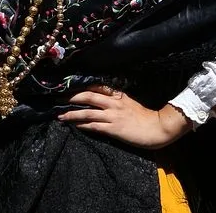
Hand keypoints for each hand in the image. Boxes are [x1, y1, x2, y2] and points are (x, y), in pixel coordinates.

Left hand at [57, 85, 192, 149]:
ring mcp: (113, 115)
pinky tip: (74, 125)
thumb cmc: (145, 117)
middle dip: (71, 97)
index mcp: (118, 95)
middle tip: (57, 98)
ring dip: (71, 113)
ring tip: (60, 115)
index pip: (96, 86)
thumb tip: (100, 99)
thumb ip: (116, 100)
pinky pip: (94, 125)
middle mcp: (113, 103)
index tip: (68, 86)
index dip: (81, 86)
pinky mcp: (113, 128)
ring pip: (87, 111)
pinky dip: (82, 124)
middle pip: (88, 95)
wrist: (158, 127)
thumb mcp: (130, 103)